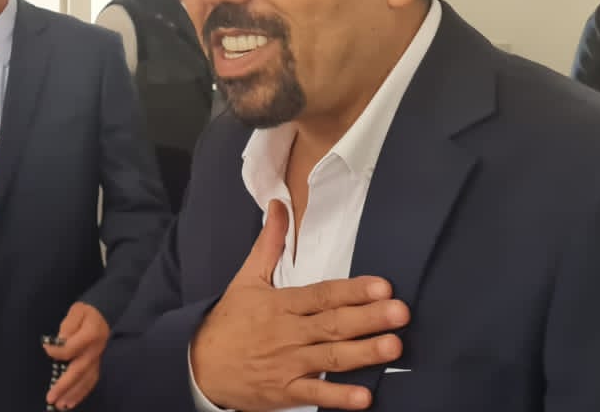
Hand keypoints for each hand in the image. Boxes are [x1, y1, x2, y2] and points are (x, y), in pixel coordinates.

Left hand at [44, 302, 108, 409]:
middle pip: (79, 370)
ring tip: (60, 405)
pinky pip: (90, 381)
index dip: (57, 351)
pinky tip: (71, 401)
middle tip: (51, 398)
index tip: (46, 348)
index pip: (71, 348)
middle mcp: (95, 350)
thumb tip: (57, 343)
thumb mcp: (76, 311)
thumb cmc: (86, 312)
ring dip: (73, 394)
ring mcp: (97, 359)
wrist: (104, 314)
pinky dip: (81, 393)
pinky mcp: (96, 365)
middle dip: (64, 385)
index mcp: (91, 334)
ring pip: (86, 380)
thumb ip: (68, 326)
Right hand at [190, 200, 408, 410]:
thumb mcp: (246, 279)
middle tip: (399, 312)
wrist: (199, 365)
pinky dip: (338, 397)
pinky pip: (315, 394)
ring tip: (393, 346)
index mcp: (280, 304)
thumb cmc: (229, 321)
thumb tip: (279, 205)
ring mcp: (286, 363)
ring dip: (362, 353)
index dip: (352, 290)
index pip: (321, 294)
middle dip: (367, 318)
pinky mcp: (284, 391)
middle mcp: (287, 332)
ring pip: (330, 357)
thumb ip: (270, 244)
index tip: (382, 286)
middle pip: (332, 324)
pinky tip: (364, 397)